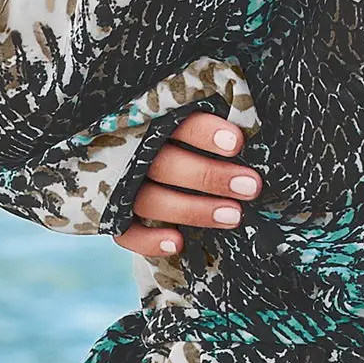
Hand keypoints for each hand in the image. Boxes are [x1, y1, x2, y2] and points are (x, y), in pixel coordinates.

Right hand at [112, 112, 262, 256]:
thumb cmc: (176, 136)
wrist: (124, 155)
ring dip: (193, 210)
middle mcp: (131, 152)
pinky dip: (148, 241)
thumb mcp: (185, 119)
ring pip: (151, 200)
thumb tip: (252, 130)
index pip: (175, 124)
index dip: (204, 133)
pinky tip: (177, 243)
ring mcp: (118, 186)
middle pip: (166, 165)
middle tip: (251, 186)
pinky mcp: (112, 216)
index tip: (237, 143)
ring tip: (234, 216)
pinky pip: (124, 233)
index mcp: (150, 120)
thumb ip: (209, 122)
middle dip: (210, 177)